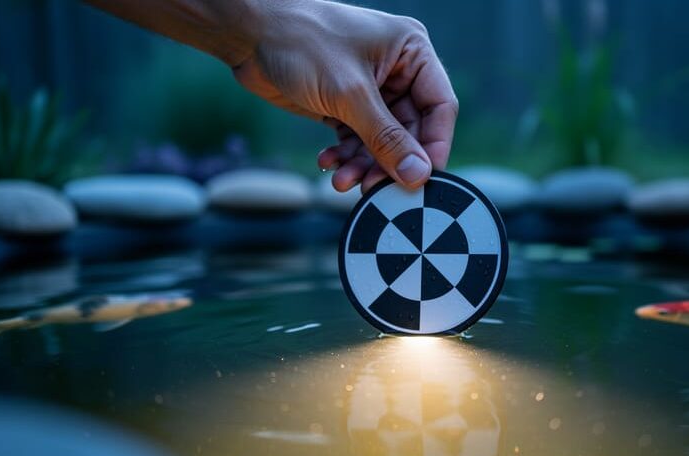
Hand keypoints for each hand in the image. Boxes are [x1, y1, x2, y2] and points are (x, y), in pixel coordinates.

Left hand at [233, 0, 457, 192]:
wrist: (247, 33)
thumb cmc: (301, 42)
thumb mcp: (350, 94)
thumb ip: (386, 138)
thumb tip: (417, 175)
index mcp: (412, 51)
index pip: (440, 107)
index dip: (433, 147)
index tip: (422, 180)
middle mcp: (397, 70)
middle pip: (410, 131)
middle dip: (389, 161)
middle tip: (373, 188)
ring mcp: (371, 88)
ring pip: (382, 141)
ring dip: (364, 164)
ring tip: (341, 180)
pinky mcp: (345, 103)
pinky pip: (358, 140)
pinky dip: (346, 155)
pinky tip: (329, 163)